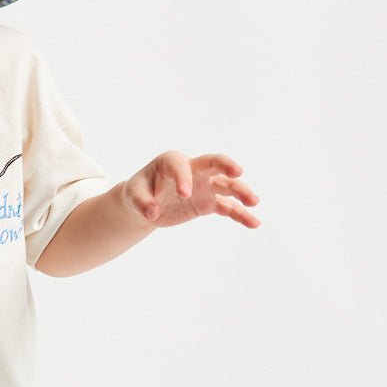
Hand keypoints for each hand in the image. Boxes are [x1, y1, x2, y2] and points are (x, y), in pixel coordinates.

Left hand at [122, 152, 259, 228]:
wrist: (146, 204)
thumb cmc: (139, 192)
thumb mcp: (133, 195)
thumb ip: (141, 202)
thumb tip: (153, 212)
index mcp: (172, 162)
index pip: (182, 166)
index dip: (184, 178)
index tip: (184, 194)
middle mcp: (193, 170)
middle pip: (214, 163)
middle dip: (226, 166)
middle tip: (237, 172)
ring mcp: (203, 186)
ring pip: (226, 186)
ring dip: (241, 192)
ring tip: (254, 202)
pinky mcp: (208, 203)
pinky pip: (227, 207)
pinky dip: (240, 215)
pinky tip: (253, 223)